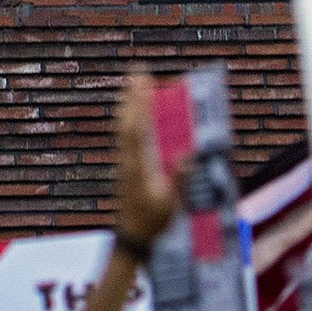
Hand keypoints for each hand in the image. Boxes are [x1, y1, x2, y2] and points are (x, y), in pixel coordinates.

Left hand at [112, 70, 180, 253]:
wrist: (132, 238)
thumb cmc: (152, 223)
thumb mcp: (170, 204)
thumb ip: (179, 179)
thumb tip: (188, 154)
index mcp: (137, 166)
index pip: (137, 128)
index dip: (140, 103)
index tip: (143, 81)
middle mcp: (127, 161)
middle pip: (127, 122)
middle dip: (132, 96)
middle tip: (136, 71)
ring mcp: (124, 164)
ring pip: (123, 128)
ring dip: (129, 105)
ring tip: (132, 84)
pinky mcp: (125, 168)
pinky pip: (126, 138)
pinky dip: (130, 120)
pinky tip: (134, 113)